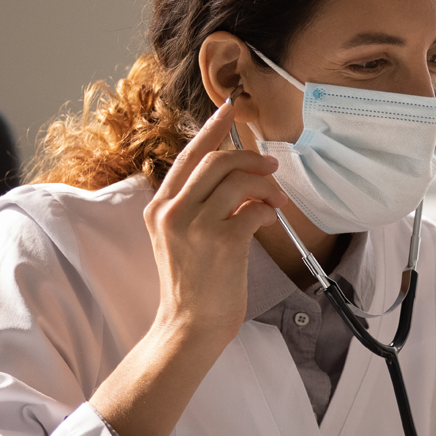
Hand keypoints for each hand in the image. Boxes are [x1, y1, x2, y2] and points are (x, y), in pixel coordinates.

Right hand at [144, 100, 286, 344]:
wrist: (189, 325)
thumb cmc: (194, 283)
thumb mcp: (180, 236)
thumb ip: (197, 204)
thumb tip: (237, 174)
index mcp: (159, 206)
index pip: (189, 156)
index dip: (212, 130)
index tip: (229, 110)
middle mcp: (172, 211)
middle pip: (216, 161)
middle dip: (250, 158)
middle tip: (272, 167)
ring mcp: (195, 226)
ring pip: (238, 181)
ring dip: (266, 186)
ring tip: (275, 200)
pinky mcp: (221, 243)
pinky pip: (255, 210)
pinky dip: (269, 211)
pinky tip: (270, 222)